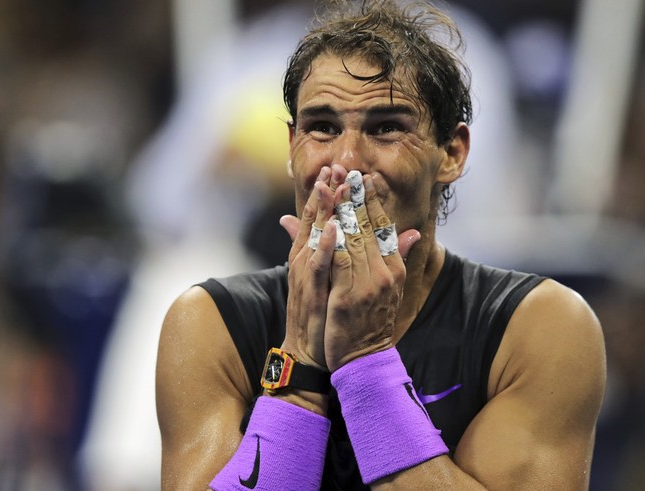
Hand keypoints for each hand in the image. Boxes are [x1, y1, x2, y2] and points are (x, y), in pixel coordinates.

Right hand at [277, 166, 335, 369]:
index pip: (320, 219)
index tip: (338, 170)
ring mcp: (307, 278)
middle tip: (336, 166)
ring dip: (323, 211)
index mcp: (311, 258)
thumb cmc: (322, 317)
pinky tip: (332, 227)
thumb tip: (336, 230)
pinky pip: (319, 266)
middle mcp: (306, 263)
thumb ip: (333, 254)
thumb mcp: (327, 281)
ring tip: (332, 185)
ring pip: (315, 238)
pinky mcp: (312, 293)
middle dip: (326, 193)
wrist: (311, 354)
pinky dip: (324, 246)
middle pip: (316, 222)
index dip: (328, 194)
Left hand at [323, 172, 419, 370]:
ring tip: (331, 185)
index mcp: (394, 268)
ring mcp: (367, 285)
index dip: (373, 200)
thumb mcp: (390, 287)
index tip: (365, 177)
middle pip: (367, 227)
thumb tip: (414, 232)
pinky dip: (332, 242)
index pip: (383, 226)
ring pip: (352, 239)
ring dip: (339, 210)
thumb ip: (398, 256)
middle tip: (346, 169)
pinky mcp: (348, 297)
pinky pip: (338, 264)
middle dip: (355, 196)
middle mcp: (384, 273)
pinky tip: (326, 223)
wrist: (364, 359)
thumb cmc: (371, 322)